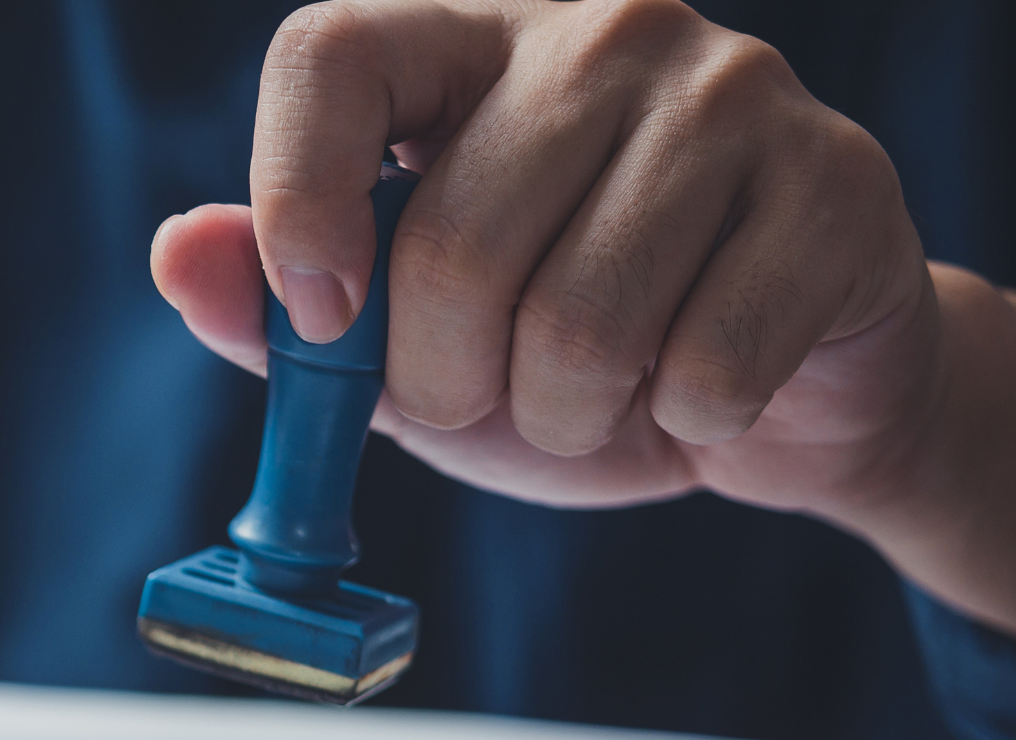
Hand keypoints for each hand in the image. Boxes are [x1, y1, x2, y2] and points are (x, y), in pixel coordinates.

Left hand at [152, 0, 1015, 649]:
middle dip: (449, 381)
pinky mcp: (835, 183)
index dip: (297, 196)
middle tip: (492, 397)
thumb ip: (282, 311)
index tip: (320, 318)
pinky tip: (704, 389)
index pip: (332, 53)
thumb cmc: (567, 357)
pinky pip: (708, 364)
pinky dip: (686, 424)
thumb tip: (180, 253)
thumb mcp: (400, 347)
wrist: (774, 397)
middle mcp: (600, 33)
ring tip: (598, 396)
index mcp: (468, 46)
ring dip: (565, 418)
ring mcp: (731, 91)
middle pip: (451, 241)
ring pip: (580, 321)